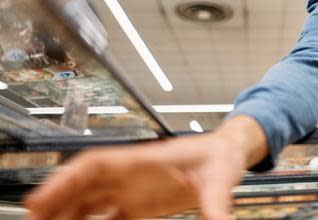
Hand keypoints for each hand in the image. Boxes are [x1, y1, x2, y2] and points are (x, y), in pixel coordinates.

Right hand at [25, 115, 267, 219]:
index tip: (40, 200)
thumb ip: (215, 203)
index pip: (94, 166)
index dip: (64, 181)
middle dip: (55, 201)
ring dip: (66, 214)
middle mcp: (130, 175)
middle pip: (83, 185)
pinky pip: (107, 216)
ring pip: (89, 201)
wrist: (227, 153)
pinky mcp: (140, 203)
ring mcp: (132, 189)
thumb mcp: (219, 179)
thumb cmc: (220, 157)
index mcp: (142, 161)